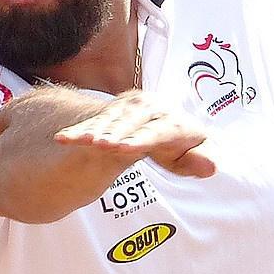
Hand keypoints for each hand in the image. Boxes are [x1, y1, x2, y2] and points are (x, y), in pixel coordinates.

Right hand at [54, 91, 215, 177]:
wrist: (168, 118)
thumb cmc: (184, 142)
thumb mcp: (198, 152)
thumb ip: (204, 159)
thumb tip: (210, 166)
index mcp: (170, 119)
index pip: (155, 131)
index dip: (140, 139)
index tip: (126, 149)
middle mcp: (147, 108)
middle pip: (128, 124)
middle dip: (112, 133)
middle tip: (97, 145)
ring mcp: (127, 107)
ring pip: (107, 121)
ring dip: (92, 130)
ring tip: (76, 141)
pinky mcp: (111, 111)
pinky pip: (92, 123)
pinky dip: (79, 131)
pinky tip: (63, 139)